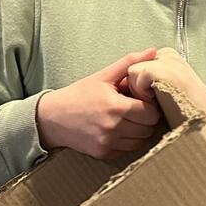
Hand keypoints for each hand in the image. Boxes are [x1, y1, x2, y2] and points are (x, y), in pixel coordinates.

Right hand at [36, 51, 160, 159]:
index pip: (151, 113)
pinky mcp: (104, 154)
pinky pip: (128, 150)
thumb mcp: (103, 75)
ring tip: (126, 119)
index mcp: (115, 107)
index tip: (140, 100)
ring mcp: (108, 143)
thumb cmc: (79, 94)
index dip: (150, 105)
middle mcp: (112, 128)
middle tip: (135, 109)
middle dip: (146, 118)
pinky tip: (116, 130)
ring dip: (138, 131)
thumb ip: (129, 62)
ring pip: (141, 141)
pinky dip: (127, 141)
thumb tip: (153, 51)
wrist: (52, 118)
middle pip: (149, 128)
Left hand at [124, 47, 205, 132]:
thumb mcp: (166, 90)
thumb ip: (150, 82)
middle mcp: (167, 55)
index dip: (138, 86)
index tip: (150, 99)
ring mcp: (166, 61)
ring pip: (133, 71)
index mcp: (168, 58)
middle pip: (133, 67)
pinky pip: (138, 77)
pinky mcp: (163, 70)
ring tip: (157, 102)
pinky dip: (143, 93)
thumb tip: (127, 85)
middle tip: (154, 101)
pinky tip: (158, 101)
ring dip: (139, 92)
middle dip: (137, 88)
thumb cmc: (187, 111)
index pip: (138, 64)